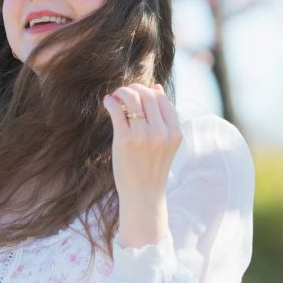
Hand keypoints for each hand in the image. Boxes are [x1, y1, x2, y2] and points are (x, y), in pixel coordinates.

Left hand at [102, 82, 181, 210]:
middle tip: (123, 93)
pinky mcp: (125, 140)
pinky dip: (110, 101)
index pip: (161, 98)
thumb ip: (164, 117)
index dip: (148, 91)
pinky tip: (108, 102)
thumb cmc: (152, 167)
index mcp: (174, 132)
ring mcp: (143, 136)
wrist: (143, 194)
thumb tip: (156, 87)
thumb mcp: (166, 142)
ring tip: (115, 96)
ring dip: (121, 92)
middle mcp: (161, 132)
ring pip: (132, 98)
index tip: (138, 93)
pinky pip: (116, 110)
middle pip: (147, 95)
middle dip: (134, 88)